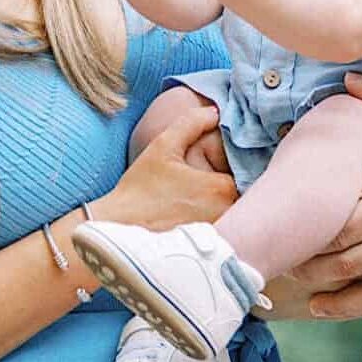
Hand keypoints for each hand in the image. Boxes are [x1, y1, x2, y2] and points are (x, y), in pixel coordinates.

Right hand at [92, 99, 236, 229]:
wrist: (118, 230)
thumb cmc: (140, 189)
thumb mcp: (163, 147)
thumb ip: (191, 124)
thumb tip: (214, 111)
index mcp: (220, 188)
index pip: (243, 171)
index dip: (231, 165)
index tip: (216, 165)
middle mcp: (226, 214)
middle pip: (242, 194)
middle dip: (231, 185)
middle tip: (207, 181)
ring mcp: (220, 235)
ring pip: (235, 214)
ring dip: (225, 205)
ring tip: (199, 200)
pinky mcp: (210, 251)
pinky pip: (225, 232)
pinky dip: (219, 223)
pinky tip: (195, 217)